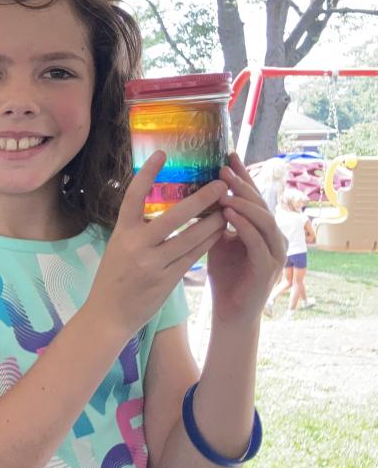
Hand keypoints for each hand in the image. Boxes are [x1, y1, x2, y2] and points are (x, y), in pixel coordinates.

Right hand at [87, 152, 228, 335]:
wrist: (108, 315)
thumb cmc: (114, 278)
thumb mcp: (118, 248)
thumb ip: (137, 229)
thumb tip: (160, 207)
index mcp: (121, 233)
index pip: (133, 197)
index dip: (147, 174)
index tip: (162, 154)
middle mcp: (136, 245)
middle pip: (174, 216)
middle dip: (201, 199)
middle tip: (220, 184)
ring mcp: (152, 264)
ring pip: (190, 237)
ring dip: (213, 222)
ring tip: (228, 208)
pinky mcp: (166, 280)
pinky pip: (193, 256)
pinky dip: (208, 242)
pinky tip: (219, 232)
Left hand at [206, 153, 286, 322]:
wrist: (231, 312)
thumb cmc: (224, 275)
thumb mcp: (217, 240)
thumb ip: (214, 219)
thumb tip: (194, 193)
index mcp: (260, 227)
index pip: (251, 196)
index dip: (241, 175)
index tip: (226, 155)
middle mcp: (272, 236)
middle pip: (259, 202)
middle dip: (241, 183)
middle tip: (223, 166)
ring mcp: (274, 252)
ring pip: (263, 219)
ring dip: (243, 202)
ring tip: (224, 188)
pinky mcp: (268, 268)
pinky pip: (258, 241)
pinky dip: (244, 226)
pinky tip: (229, 214)